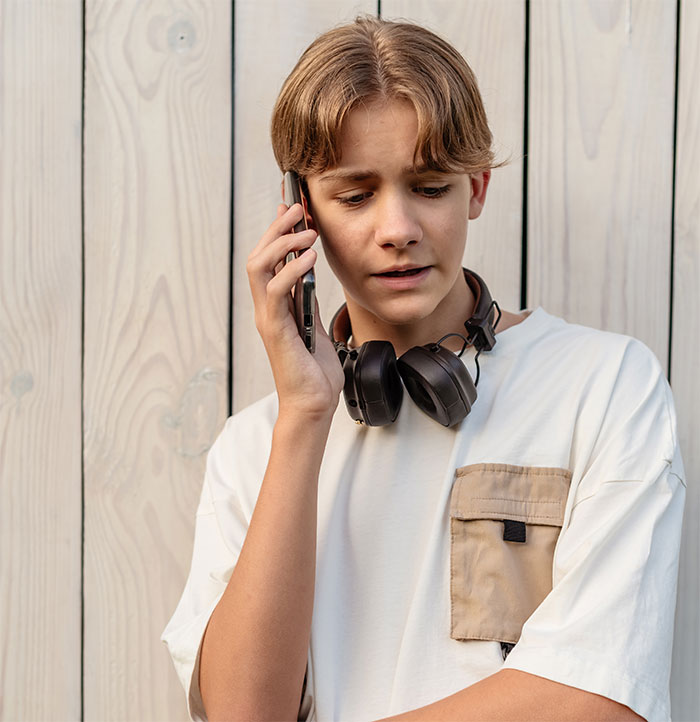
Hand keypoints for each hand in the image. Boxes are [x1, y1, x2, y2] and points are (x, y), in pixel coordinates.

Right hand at [246, 203, 343, 418]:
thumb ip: (307, 297)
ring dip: (282, 243)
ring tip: (307, 231)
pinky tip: (310, 258)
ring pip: (259, 267)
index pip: (269, 258)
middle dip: (276, 228)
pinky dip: (291, 270)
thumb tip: (309, 269)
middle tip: (297, 208)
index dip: (276, 230)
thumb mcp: (313, 323)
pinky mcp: (276, 330)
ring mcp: (268, 318)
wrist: (314, 403)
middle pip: (259, 256)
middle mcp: (267, 308)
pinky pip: (276, 291)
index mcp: (275, 304)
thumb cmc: (314, 369)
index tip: (291, 205)